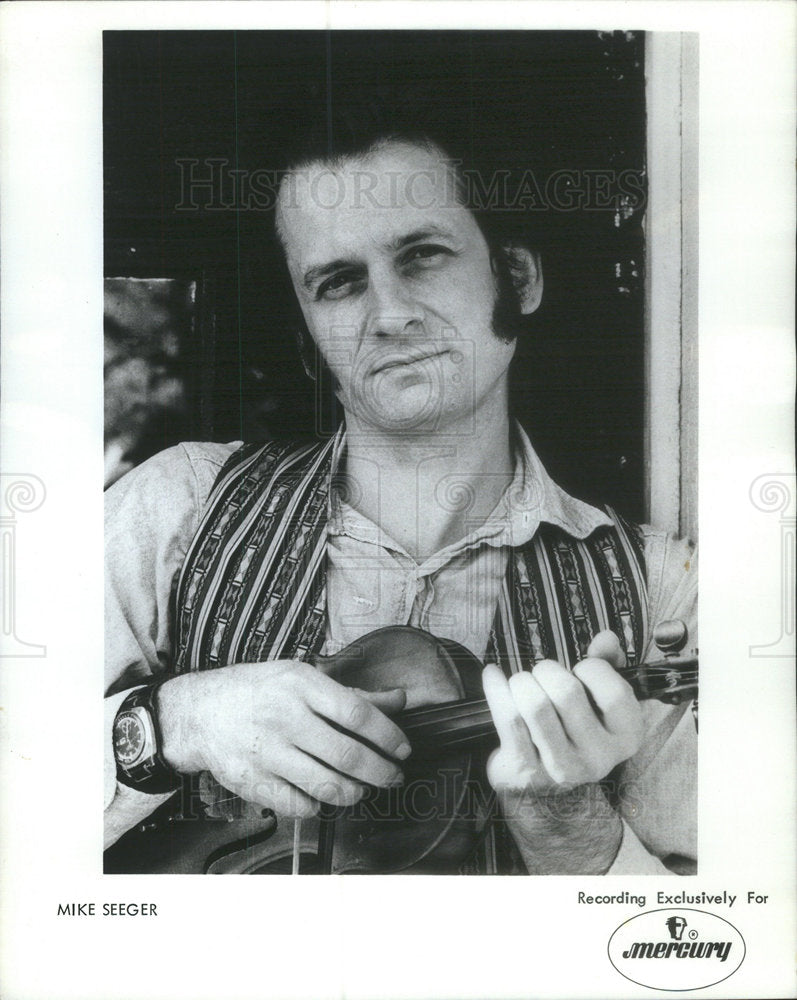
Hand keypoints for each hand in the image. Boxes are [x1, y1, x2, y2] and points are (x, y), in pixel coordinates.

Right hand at [157, 660, 409, 818]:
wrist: (199, 712)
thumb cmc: (259, 691)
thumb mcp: (302, 678)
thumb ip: (352, 694)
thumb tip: (399, 701)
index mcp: (301, 685)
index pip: (356, 713)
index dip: (387, 735)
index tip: (403, 749)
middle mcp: (285, 717)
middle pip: (347, 755)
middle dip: (381, 771)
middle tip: (394, 776)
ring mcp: (268, 752)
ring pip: (327, 786)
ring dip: (355, 792)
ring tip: (362, 788)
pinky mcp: (253, 782)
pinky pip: (300, 805)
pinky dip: (319, 805)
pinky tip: (324, 796)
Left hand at [481, 631, 643, 873]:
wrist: (552, 798)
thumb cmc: (575, 735)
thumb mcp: (599, 705)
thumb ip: (607, 667)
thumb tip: (606, 637)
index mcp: (624, 739)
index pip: (614, 693)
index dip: (592, 669)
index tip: (579, 668)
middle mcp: (597, 758)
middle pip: (566, 693)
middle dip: (546, 671)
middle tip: (541, 674)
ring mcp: (560, 768)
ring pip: (535, 705)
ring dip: (522, 681)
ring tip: (522, 682)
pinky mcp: (524, 771)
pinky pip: (507, 717)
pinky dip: (496, 689)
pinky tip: (494, 677)